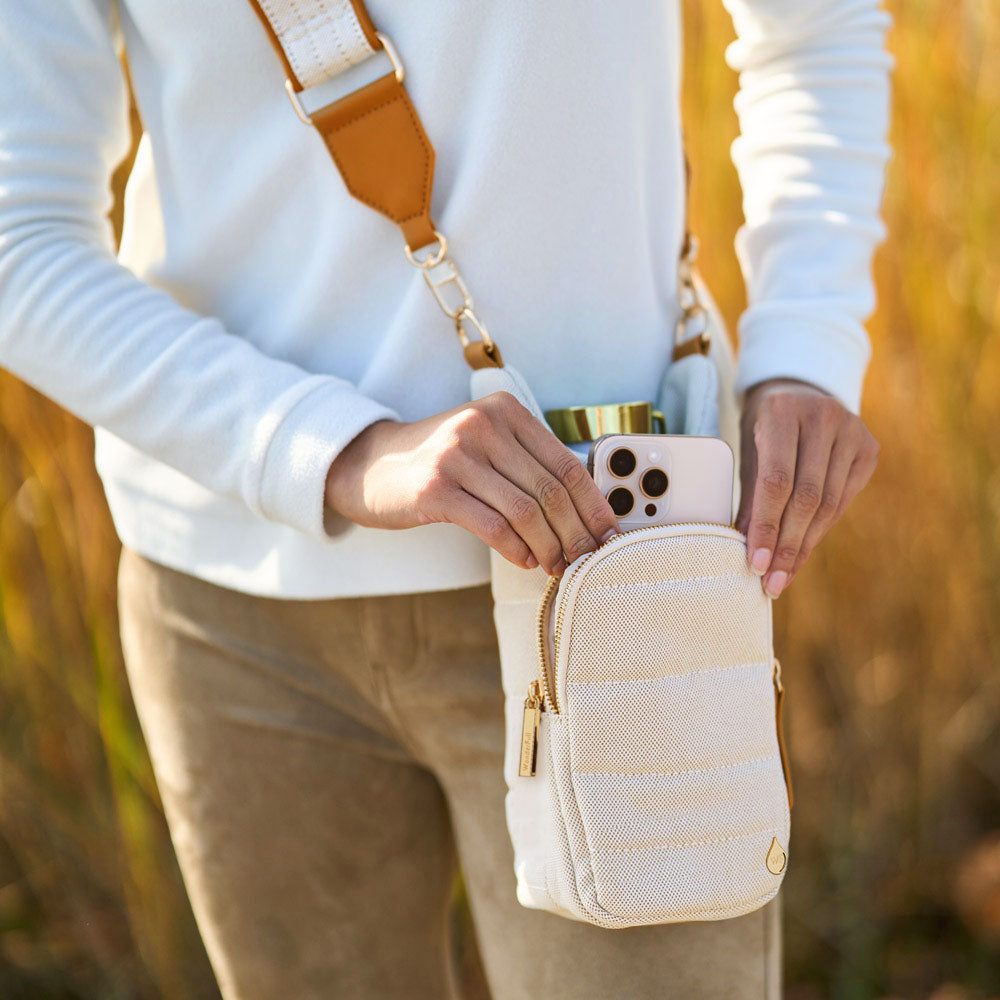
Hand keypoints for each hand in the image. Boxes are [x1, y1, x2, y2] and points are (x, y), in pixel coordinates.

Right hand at [325, 392, 618, 575]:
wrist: (370, 465)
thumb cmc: (439, 463)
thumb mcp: (486, 446)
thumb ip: (528, 465)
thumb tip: (584, 513)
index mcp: (505, 411)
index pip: (566, 463)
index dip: (594, 505)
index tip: (609, 534)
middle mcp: (483, 425)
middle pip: (550, 489)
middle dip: (575, 532)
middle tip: (586, 559)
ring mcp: (457, 455)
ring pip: (525, 511)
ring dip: (548, 546)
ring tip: (555, 565)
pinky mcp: (435, 488)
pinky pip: (493, 525)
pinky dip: (516, 549)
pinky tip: (525, 560)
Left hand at [735, 378, 878, 597]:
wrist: (798, 392)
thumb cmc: (764, 429)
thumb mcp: (749, 452)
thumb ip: (749, 497)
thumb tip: (748, 552)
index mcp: (782, 412)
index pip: (776, 482)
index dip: (766, 526)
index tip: (756, 564)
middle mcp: (823, 417)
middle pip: (806, 498)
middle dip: (787, 545)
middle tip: (771, 582)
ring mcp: (852, 430)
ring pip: (828, 504)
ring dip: (804, 545)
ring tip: (784, 576)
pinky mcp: (869, 448)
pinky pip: (843, 500)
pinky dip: (821, 529)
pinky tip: (803, 551)